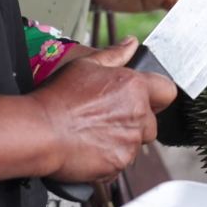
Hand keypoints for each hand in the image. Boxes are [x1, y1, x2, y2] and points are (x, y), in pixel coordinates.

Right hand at [31, 37, 176, 182]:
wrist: (39, 131)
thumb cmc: (59, 97)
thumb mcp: (85, 65)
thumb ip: (114, 55)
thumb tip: (131, 43)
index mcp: (134, 86)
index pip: (167, 90)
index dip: (157, 94)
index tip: (145, 98)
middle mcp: (138, 114)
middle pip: (151, 121)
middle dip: (136, 121)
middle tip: (108, 117)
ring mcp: (130, 140)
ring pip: (136, 142)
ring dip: (122, 139)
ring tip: (94, 132)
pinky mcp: (120, 162)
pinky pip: (122, 161)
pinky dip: (110, 157)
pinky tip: (91, 147)